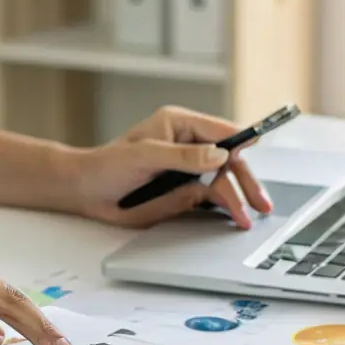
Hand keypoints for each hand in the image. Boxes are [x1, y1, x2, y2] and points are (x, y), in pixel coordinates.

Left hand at [75, 106, 273, 228]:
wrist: (86, 192)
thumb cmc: (107, 166)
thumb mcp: (145, 156)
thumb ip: (184, 157)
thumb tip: (220, 156)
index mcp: (180, 125)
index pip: (220, 132)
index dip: (241, 142)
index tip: (258, 152)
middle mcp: (189, 145)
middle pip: (227, 161)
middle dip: (244, 181)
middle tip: (258, 202)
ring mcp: (189, 169)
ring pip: (223, 181)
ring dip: (237, 198)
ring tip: (246, 219)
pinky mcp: (185, 190)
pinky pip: (210, 197)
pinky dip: (224, 207)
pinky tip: (235, 218)